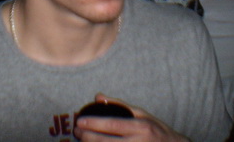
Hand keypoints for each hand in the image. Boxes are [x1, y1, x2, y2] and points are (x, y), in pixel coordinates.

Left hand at [74, 94, 189, 141]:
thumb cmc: (157, 131)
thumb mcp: (142, 114)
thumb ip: (120, 105)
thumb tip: (98, 97)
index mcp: (141, 127)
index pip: (113, 124)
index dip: (94, 123)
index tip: (80, 121)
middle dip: (88, 137)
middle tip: (76, 132)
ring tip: (81, 140)